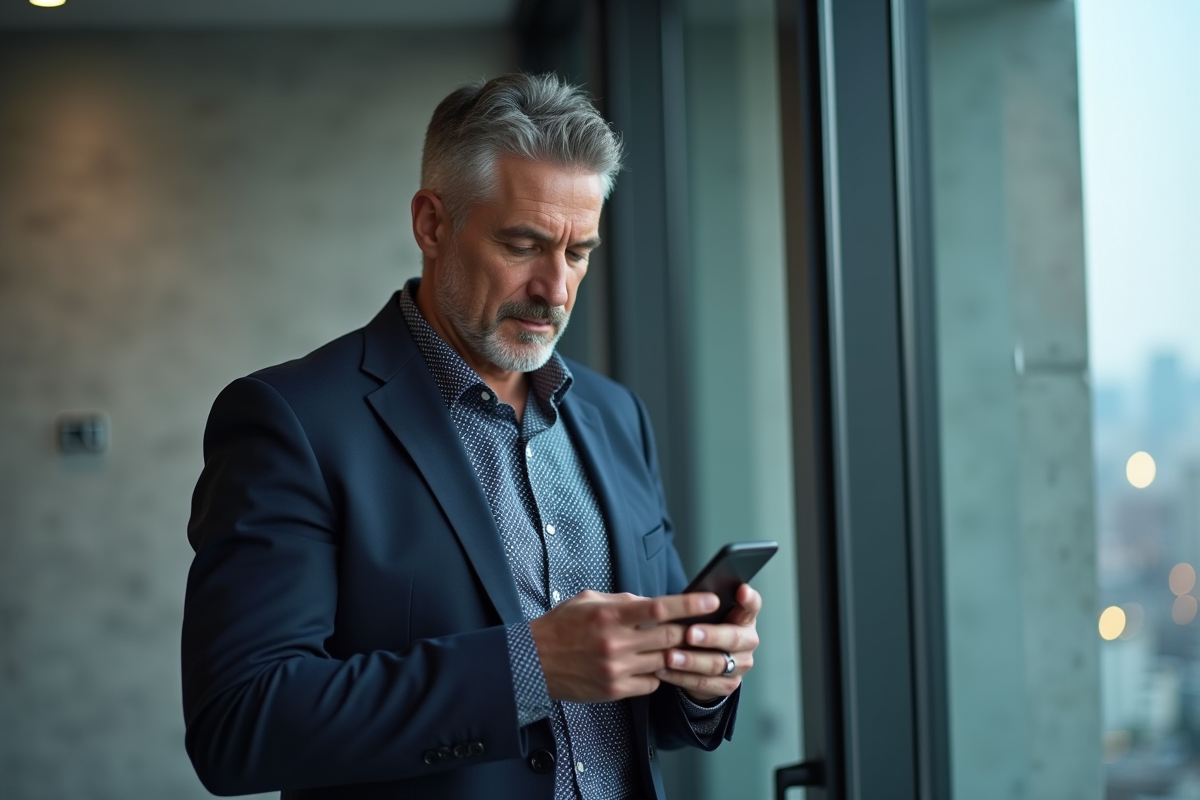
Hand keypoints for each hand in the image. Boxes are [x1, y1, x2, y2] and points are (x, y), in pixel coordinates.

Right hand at [529, 589, 721, 702]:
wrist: (533, 661)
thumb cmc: (561, 627)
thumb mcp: (589, 601)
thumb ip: (622, 601)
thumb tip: (651, 602)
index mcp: (611, 615)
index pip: (659, 607)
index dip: (689, 604)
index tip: (710, 600)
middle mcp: (616, 643)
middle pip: (669, 636)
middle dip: (691, 631)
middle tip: (706, 627)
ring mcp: (616, 669)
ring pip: (663, 661)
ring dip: (675, 654)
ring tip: (681, 647)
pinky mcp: (614, 689)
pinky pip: (651, 684)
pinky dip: (658, 674)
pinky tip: (652, 665)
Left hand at [654, 583, 761, 701]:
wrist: (705, 664)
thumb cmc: (703, 628)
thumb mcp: (705, 616)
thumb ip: (701, 609)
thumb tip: (683, 601)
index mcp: (744, 619)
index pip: (752, 606)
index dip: (749, 599)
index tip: (741, 590)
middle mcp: (747, 642)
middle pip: (734, 639)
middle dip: (711, 636)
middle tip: (690, 634)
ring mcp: (741, 665)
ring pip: (716, 664)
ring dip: (691, 661)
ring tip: (670, 657)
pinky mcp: (728, 685)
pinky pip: (703, 683)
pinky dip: (680, 677)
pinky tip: (663, 670)